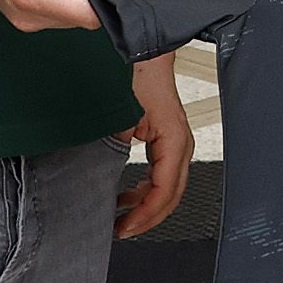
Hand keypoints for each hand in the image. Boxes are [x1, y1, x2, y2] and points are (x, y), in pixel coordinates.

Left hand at [115, 55, 192, 237]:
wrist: (143, 53)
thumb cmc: (138, 76)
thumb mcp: (122, 116)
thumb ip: (115, 148)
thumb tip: (101, 179)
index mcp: (174, 140)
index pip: (164, 190)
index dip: (146, 214)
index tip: (125, 226)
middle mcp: (181, 144)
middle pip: (172, 195)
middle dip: (149, 217)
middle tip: (124, 230)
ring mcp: (177, 142)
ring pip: (169, 187)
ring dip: (147, 205)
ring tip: (124, 216)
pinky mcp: (168, 140)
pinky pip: (163, 174)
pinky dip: (148, 189)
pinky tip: (129, 195)